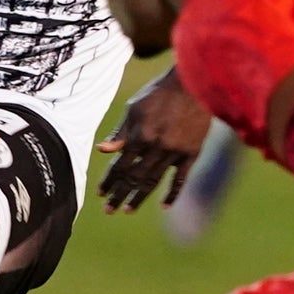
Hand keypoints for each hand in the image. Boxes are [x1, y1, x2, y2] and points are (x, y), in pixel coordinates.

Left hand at [96, 70, 212, 211]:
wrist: (193, 84)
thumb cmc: (159, 93)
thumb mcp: (135, 109)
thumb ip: (120, 132)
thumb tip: (102, 150)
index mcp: (139, 136)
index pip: (119, 166)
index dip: (109, 181)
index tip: (100, 194)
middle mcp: (155, 148)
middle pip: (134, 178)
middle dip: (119, 195)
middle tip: (109, 209)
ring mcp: (174, 152)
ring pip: (153, 181)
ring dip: (139, 198)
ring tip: (128, 210)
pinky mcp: (191, 153)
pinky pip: (180, 179)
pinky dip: (172, 193)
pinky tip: (164, 206)